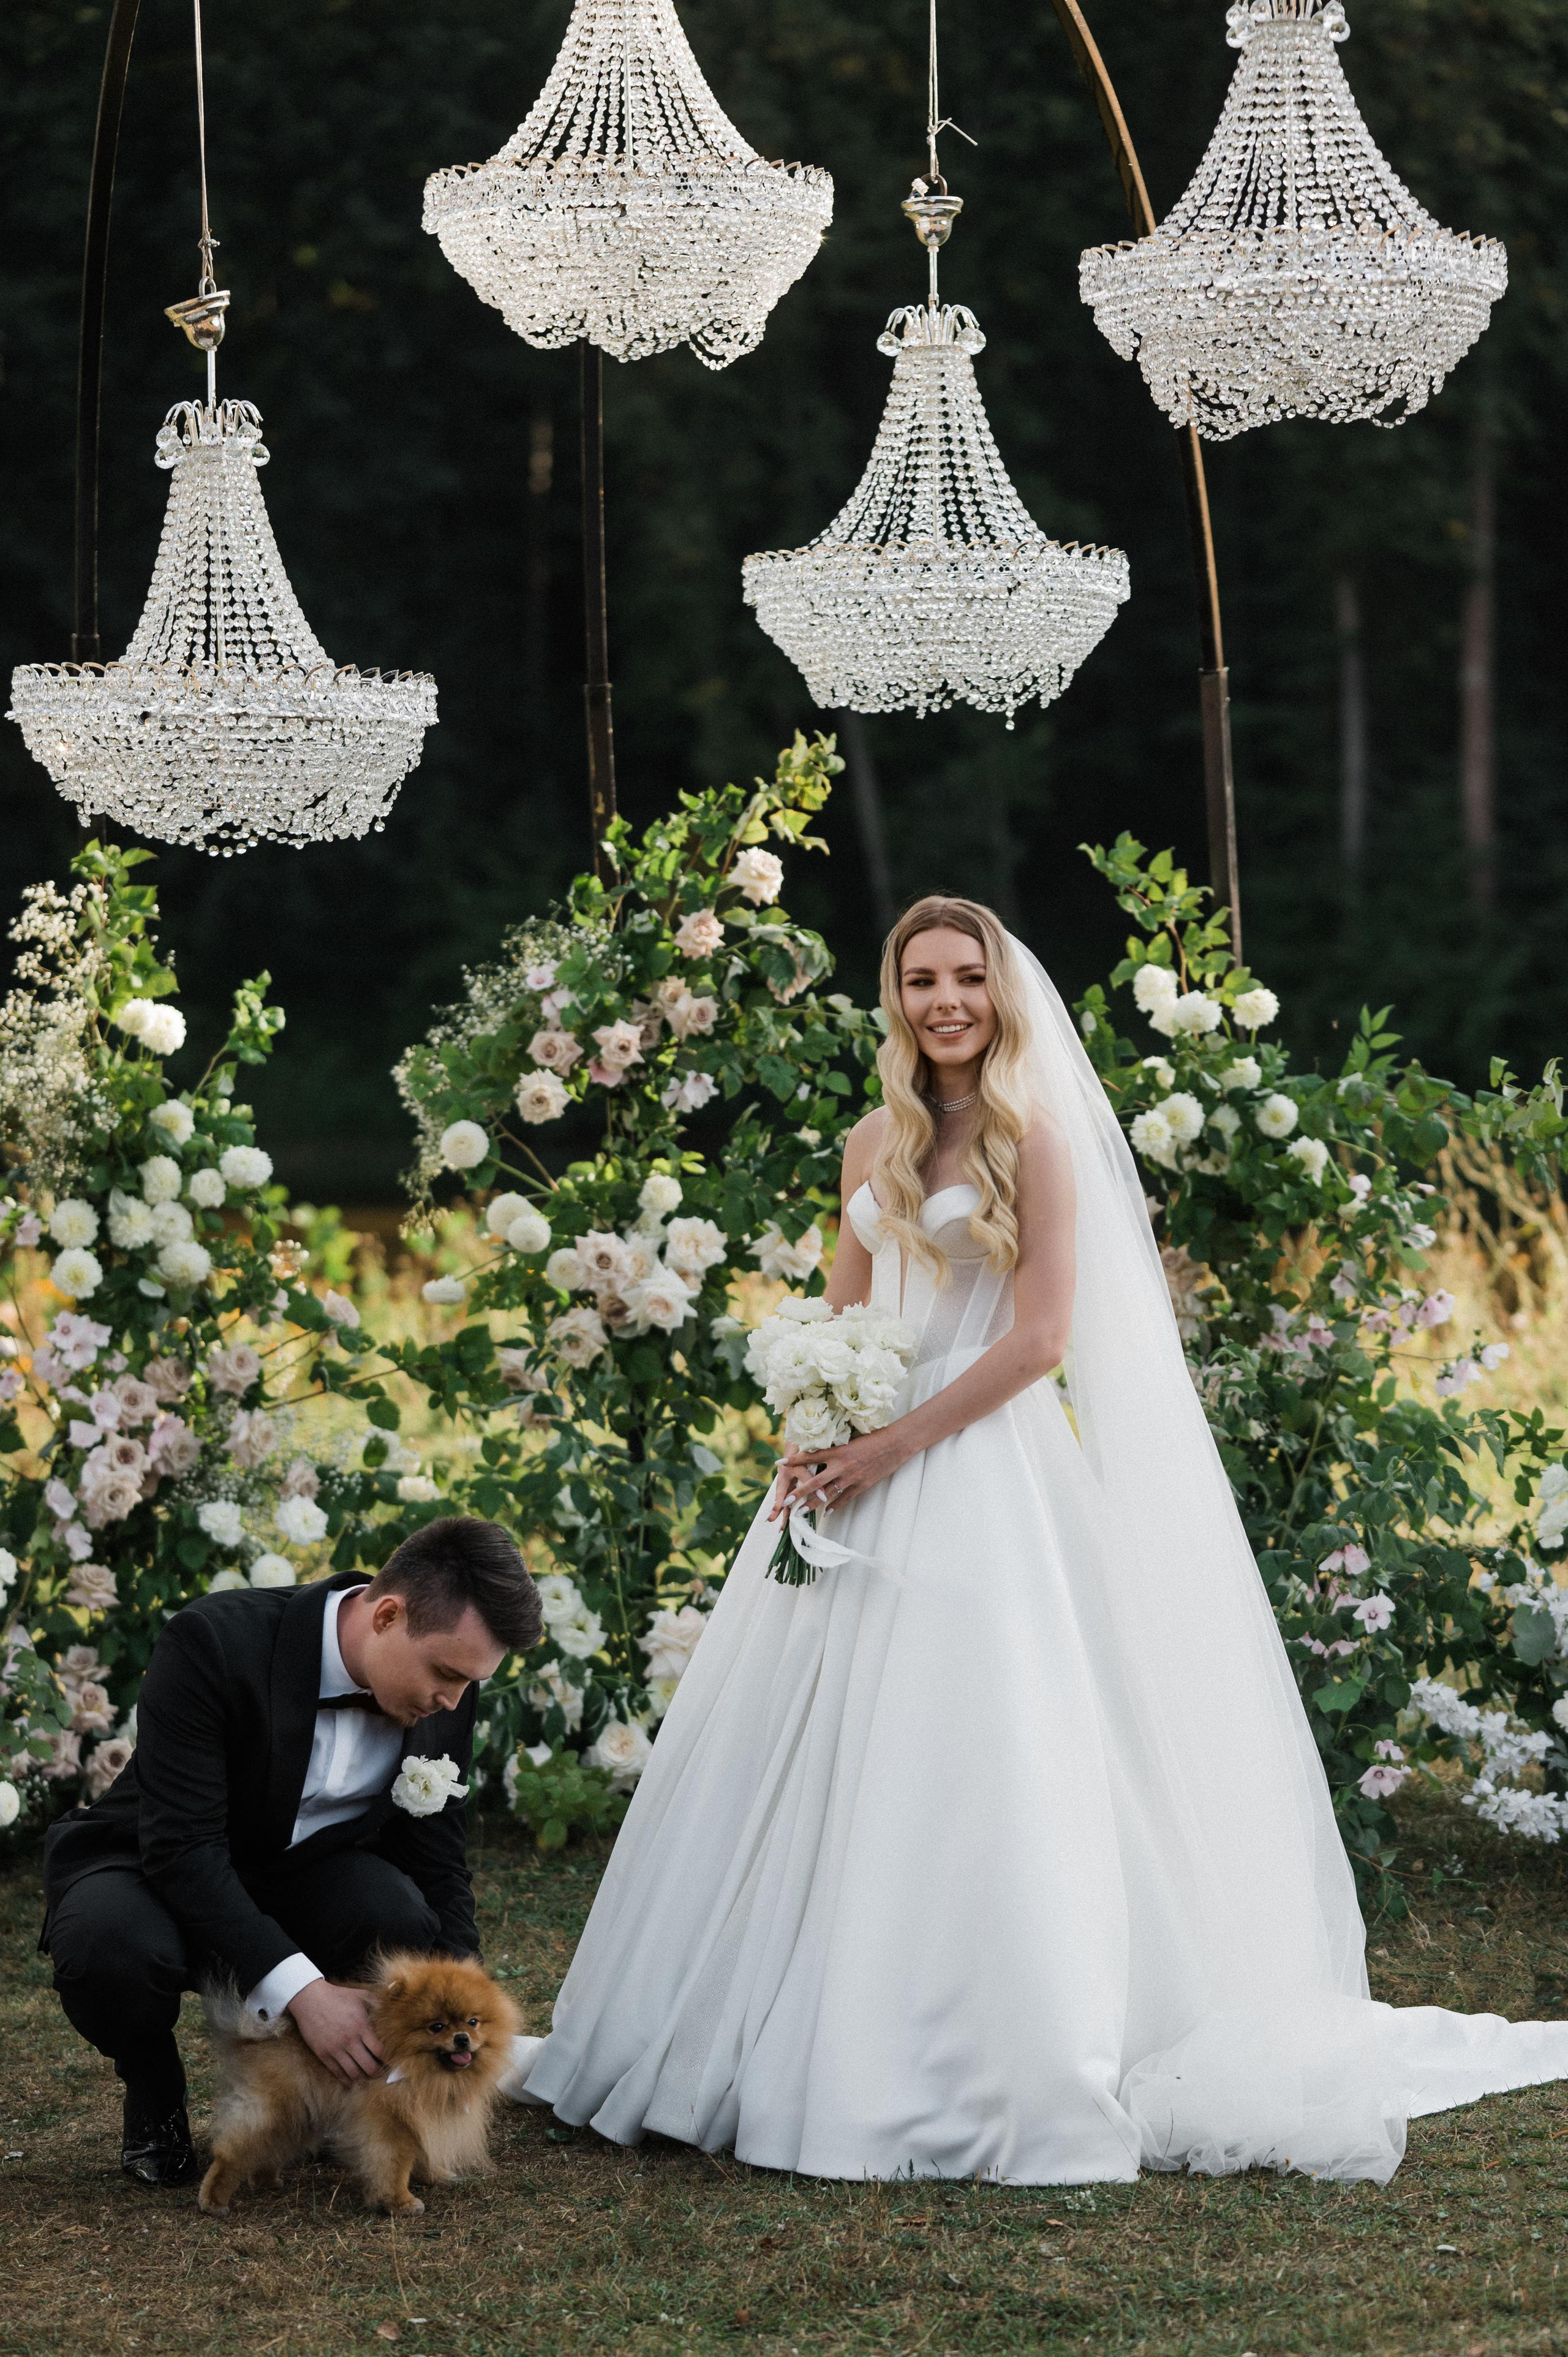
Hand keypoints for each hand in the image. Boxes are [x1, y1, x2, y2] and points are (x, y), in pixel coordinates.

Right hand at [287, 1979, 384, 2083]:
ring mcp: (335, 2049)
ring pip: (354, 2073)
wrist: (310, 2000)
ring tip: (368, 2077)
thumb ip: (378, 2002)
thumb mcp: (361, 1995)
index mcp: (361, 2026)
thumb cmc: (338, 1996)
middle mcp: (350, 2040)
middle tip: (382, 2073)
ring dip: (363, 2078)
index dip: (387, 2059)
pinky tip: (352, 2081)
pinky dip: (346, 2080)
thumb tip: (393, 2006)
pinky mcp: (323, 2054)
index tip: (391, 2061)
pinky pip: (337, 2073)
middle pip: (369, 2067)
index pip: (379, 2051)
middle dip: (378, 2072)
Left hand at [769, 1428, 908, 1521]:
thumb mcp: (851, 1439)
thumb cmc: (873, 1437)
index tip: (779, 1463)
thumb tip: (819, 1450)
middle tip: (785, 1502)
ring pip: (827, 1494)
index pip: (810, 1456)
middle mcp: (841, 1465)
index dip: (794, 1460)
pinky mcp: (862, 1485)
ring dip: (813, 1504)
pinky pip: (845, 1498)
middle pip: (815, 1481)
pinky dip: (835, 1506)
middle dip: (798, 1492)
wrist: (895, 1444)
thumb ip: (835, 1447)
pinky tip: (827, 1512)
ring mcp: (851, 1477)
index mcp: (837, 1451)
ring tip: (800, 1512)